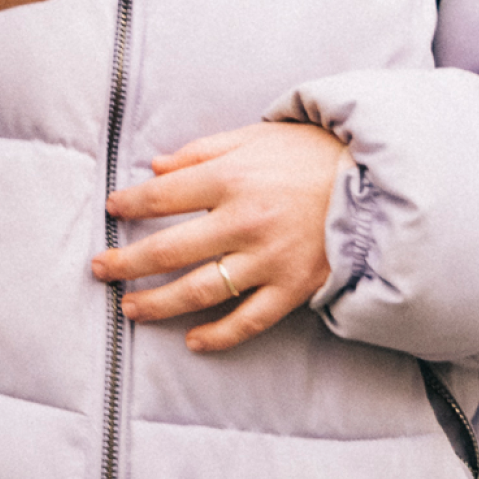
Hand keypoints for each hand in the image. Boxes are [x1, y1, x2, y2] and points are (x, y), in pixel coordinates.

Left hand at [90, 121, 344, 351]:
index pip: (161, 197)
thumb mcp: (254, 138)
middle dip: (127, 263)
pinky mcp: (294, 288)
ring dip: (159, 303)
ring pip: (200, 291)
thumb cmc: (312, 155)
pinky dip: (219, 335)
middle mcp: (243, 223)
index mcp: (230, 179)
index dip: (129, 204)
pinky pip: (249, 320)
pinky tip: (193, 341)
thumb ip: (201, 152)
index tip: (110, 209)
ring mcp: (268, 260)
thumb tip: (156, 167)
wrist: (379, 183)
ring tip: (130, 308)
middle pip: (168, 250)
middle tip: (99, 271)